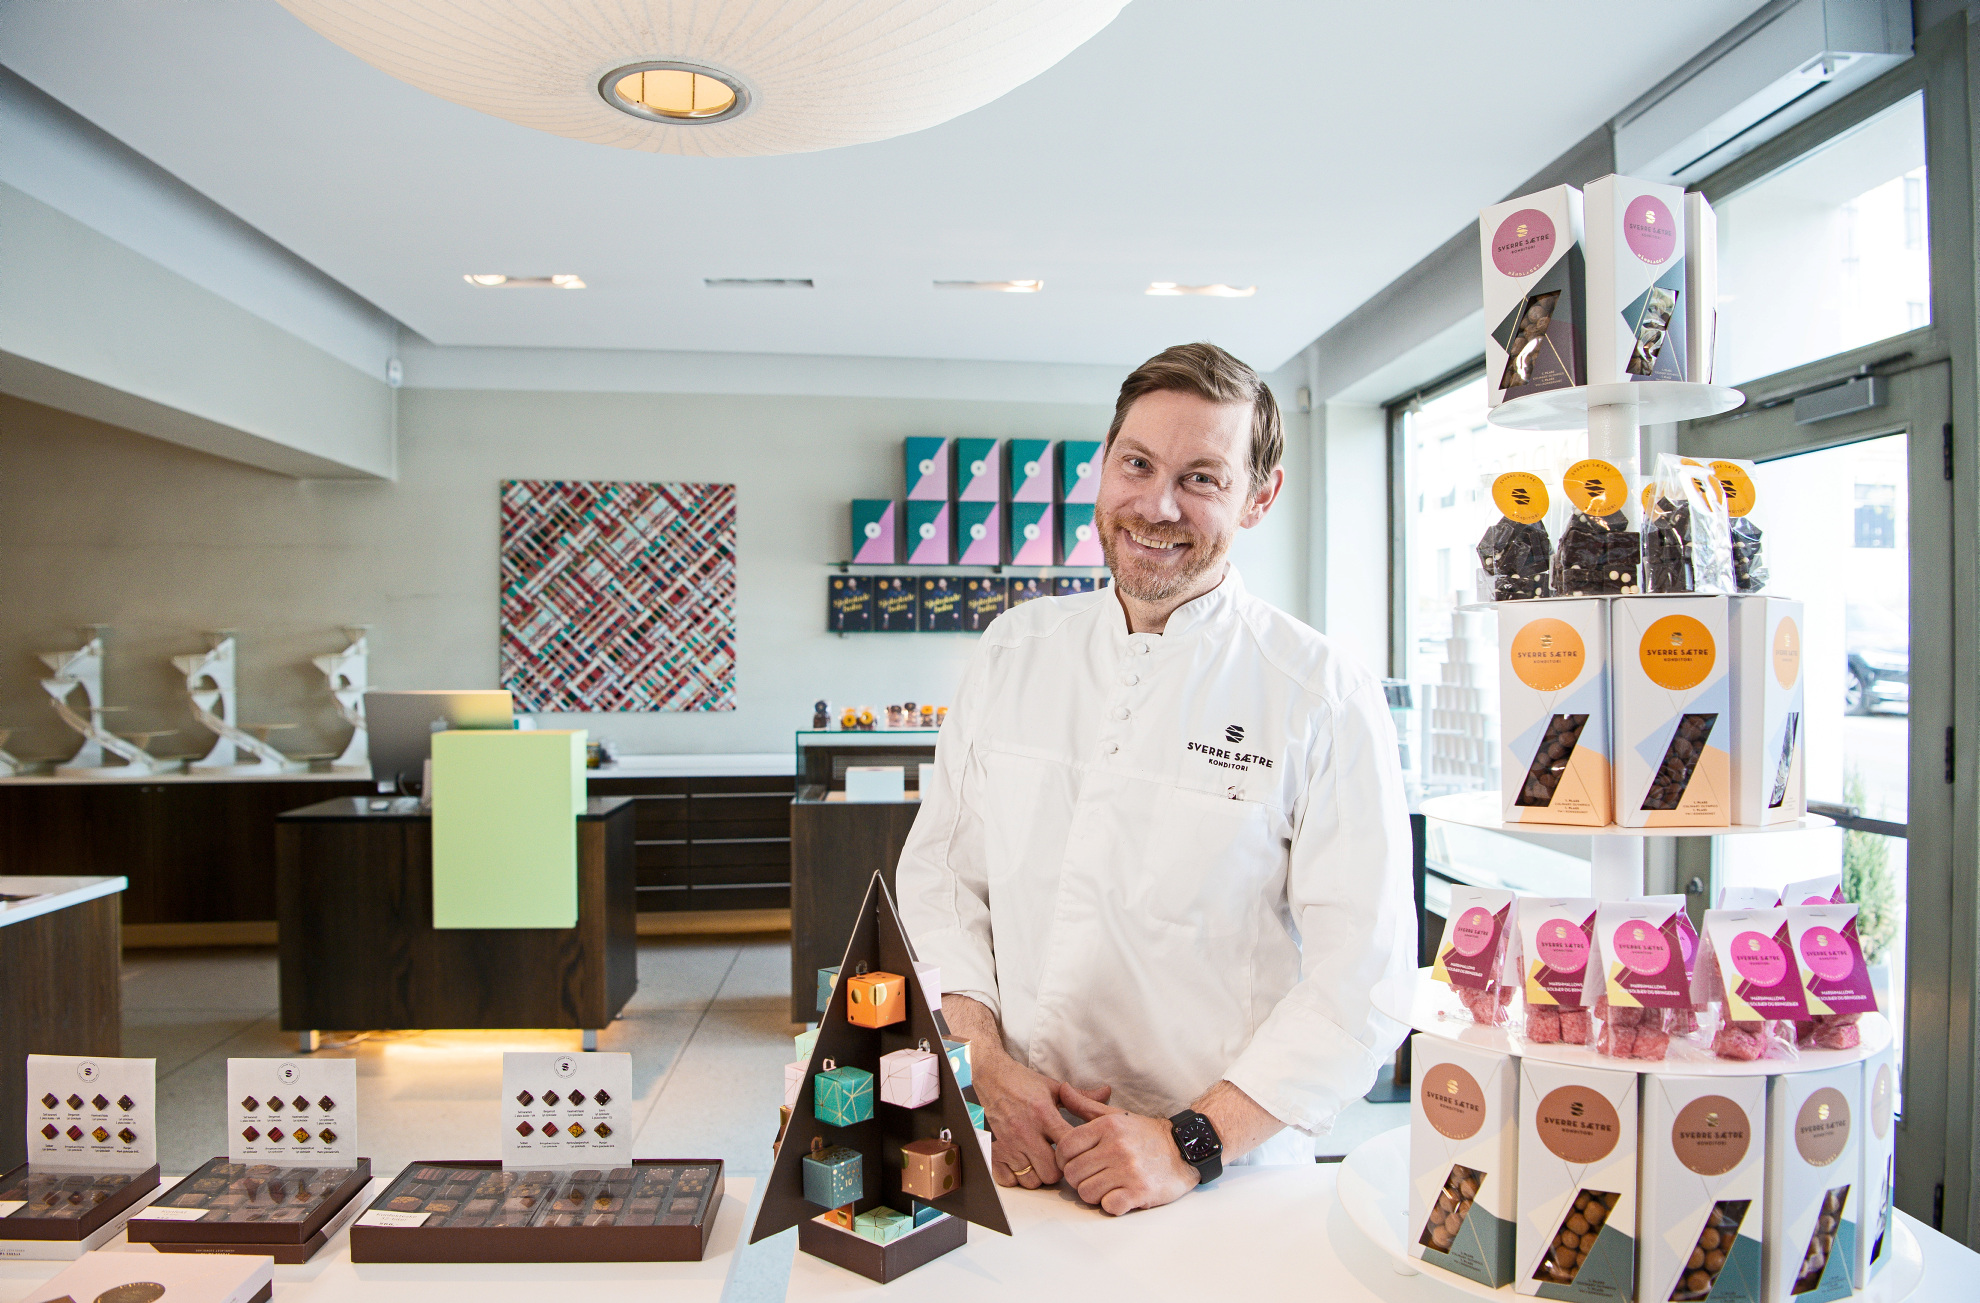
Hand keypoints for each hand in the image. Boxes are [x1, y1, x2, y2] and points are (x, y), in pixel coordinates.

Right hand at [971, 1052, 1082, 1188]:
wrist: (991, 1076)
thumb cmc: (1023, 1083)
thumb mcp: (1053, 1087)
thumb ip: (1081, 1096)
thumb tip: (1107, 1092)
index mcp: (1044, 1114)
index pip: (1069, 1147)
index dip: (1077, 1153)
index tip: (1078, 1151)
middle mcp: (1026, 1131)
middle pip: (1051, 1173)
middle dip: (1058, 1171)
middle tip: (1058, 1161)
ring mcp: (1008, 1143)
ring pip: (1031, 1180)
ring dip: (1038, 1175)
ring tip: (1040, 1162)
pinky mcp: (994, 1150)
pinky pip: (1009, 1180)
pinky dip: (1016, 1177)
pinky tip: (1023, 1165)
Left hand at [1054, 1082, 1198, 1214]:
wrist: (1185, 1149)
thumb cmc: (1145, 1134)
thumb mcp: (1117, 1115)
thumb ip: (1086, 1105)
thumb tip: (1062, 1089)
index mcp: (1107, 1127)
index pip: (1065, 1148)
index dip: (1064, 1159)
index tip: (1075, 1161)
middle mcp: (1116, 1147)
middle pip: (1072, 1173)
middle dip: (1078, 1178)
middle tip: (1092, 1176)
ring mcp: (1129, 1171)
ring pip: (1086, 1192)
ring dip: (1093, 1193)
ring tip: (1106, 1186)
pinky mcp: (1140, 1192)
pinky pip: (1108, 1206)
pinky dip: (1111, 1205)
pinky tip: (1119, 1196)